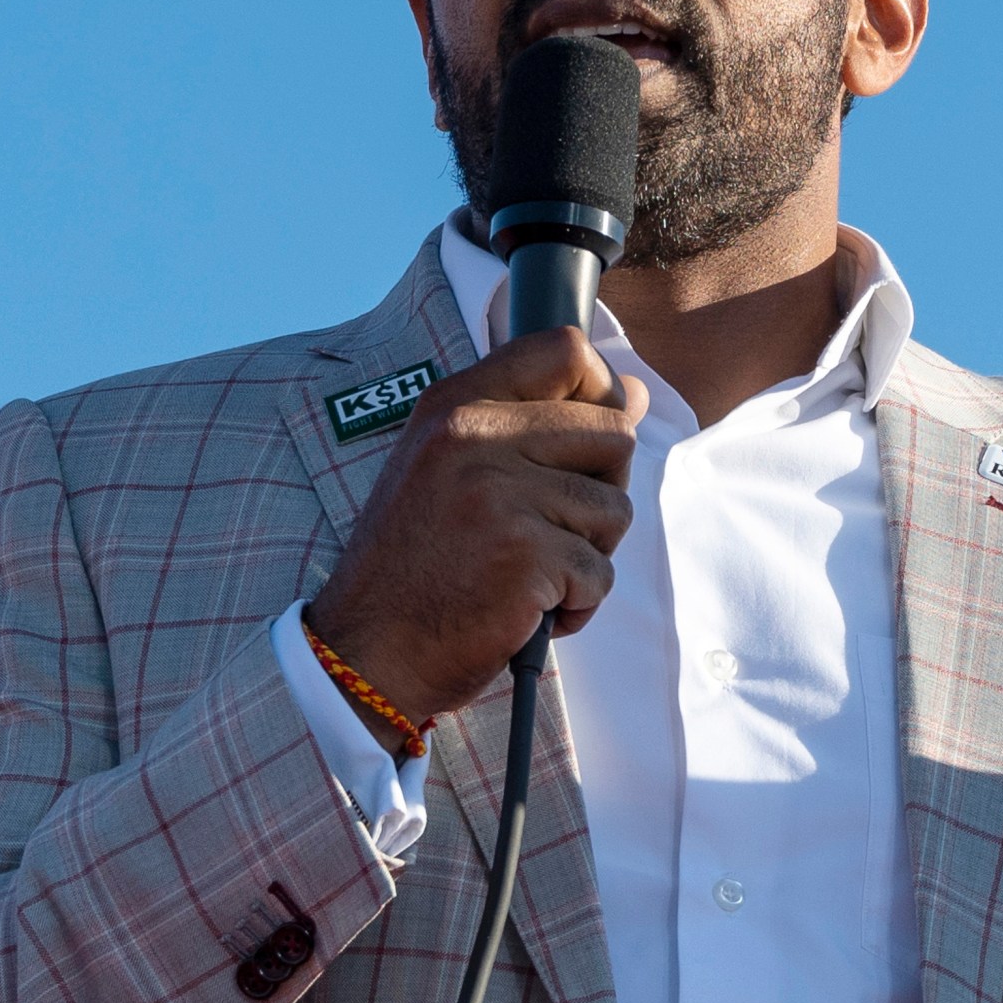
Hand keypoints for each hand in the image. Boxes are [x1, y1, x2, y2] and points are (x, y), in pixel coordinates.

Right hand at [305, 328, 647, 750]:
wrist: (368, 653)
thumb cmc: (418, 567)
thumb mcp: (459, 473)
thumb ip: (541, 426)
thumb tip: (634, 393)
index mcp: (454, 406)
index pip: (563, 350)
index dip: (599, 393)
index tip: (584, 444)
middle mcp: (474, 437)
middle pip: (613, 433)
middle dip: (603, 491)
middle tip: (554, 531)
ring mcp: (500, 495)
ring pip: (615, 510)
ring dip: (589, 557)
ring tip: (531, 576)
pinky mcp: (525, 555)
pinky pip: (600, 574)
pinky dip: (577, 605)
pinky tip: (527, 612)